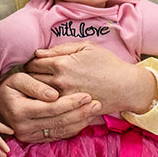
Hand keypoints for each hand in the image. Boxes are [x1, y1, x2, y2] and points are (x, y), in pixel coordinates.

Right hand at [0, 71, 99, 143]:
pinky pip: (57, 136)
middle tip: (97, 103)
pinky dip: (73, 129)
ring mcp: (29, 136)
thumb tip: (54, 95)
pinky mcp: (34, 140)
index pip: (51, 108)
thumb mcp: (17, 79)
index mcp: (20, 110)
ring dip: (80, 122)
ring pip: (60, 131)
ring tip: (94, 111)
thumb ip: (35, 85)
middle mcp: (24, 127)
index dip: (71, 102)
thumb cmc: (9, 88)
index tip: (87, 95)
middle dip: (80, 113)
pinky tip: (84, 120)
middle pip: (59, 121)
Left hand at [28, 42, 156, 115]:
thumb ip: (60, 48)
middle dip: (30, 77)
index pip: (33, 64)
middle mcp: (60, 82)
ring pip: (38, 96)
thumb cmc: (107, 64)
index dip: (30, 63)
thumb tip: (38, 53)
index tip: (34, 65)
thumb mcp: (85, 47)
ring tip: (38, 89)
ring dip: (36, 92)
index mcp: (62, 64)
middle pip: (32, 80)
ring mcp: (64, 98)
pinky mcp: (71, 109)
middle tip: (33, 77)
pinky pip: (50, 107)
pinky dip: (46, 103)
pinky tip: (48, 100)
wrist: (126, 86)